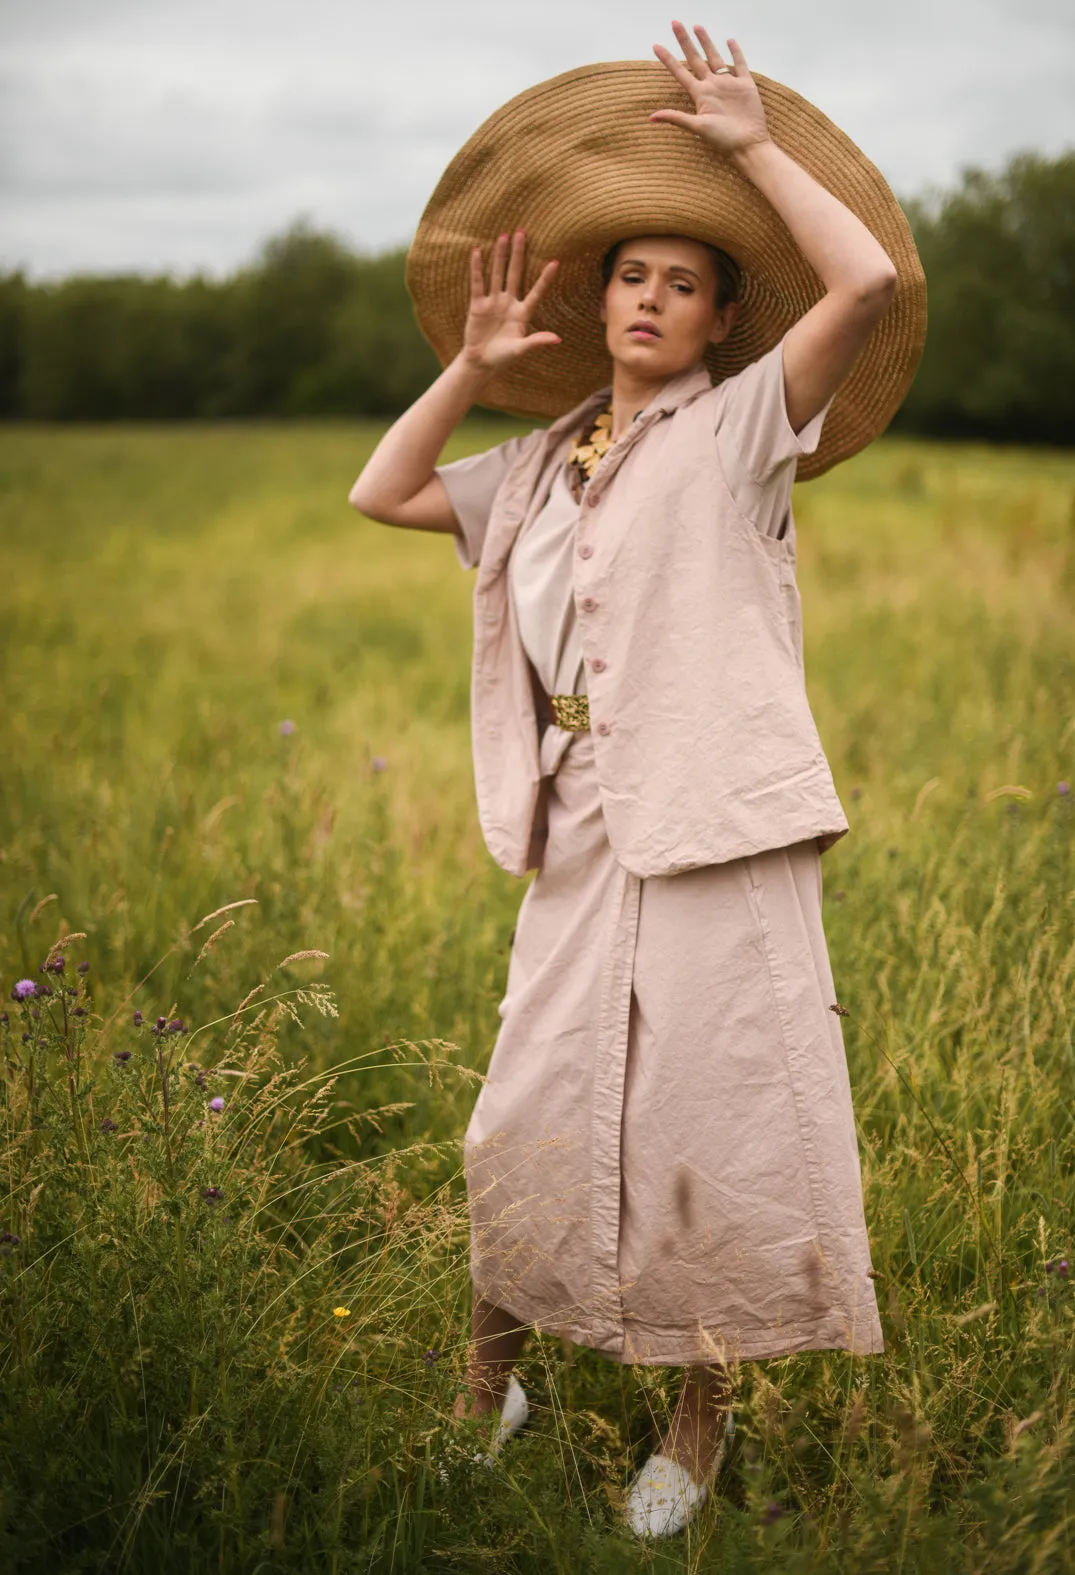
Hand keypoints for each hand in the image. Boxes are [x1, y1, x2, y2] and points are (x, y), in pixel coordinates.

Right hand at [461, 230, 560, 373]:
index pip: (536, 291)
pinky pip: (478, 283)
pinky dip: (477, 268)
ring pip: (498, 274)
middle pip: (515, 273)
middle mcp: (509, 303)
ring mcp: (493, 302)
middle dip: (519, 254)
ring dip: (500, 255)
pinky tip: (478, 252)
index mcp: (522, 313)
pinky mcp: (478, 304)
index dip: (545, 278)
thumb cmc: (503, 357)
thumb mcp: (521, 350)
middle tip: (522, 232)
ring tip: (504, 235)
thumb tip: (558, 339)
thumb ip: (537, 341)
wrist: (481, 363)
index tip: (555, 262)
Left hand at [650, 22, 769, 156]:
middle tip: (675, 23)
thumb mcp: (698, 127)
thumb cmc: (723, 139)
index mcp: (700, 95)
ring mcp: (728, 84)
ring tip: (698, 27)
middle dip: (685, 41)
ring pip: (715, 57)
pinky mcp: (745, 85)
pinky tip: (729, 41)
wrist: (748, 144)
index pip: (680, 72)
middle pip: (695, 59)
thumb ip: (677, 118)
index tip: (655, 46)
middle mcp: (712, 87)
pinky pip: (739, 64)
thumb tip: (651, 117)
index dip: (668, 59)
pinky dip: (735, 52)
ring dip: (706, 42)